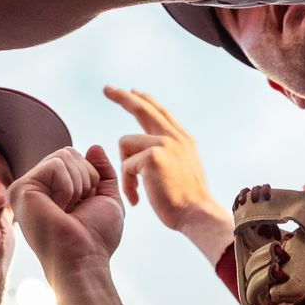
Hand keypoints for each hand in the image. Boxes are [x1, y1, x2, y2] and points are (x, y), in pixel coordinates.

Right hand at [9, 145, 124, 281]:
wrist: (84, 259)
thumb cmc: (96, 238)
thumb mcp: (107, 199)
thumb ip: (103, 172)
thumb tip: (94, 147)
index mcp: (51, 188)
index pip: (74, 157)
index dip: (91, 178)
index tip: (84, 207)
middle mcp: (36, 187)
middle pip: (69, 152)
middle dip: (86, 178)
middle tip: (76, 209)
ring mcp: (26, 188)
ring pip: (63, 156)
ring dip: (78, 185)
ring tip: (68, 210)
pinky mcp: (21, 189)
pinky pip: (56, 165)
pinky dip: (67, 187)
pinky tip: (59, 209)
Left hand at [103, 86, 231, 253]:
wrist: (197, 215)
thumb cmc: (186, 202)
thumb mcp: (183, 169)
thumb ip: (169, 154)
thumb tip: (149, 151)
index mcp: (183, 139)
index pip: (159, 112)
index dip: (145, 100)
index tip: (132, 91)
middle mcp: (174, 137)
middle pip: (142, 108)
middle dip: (122, 97)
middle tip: (106, 89)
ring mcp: (164, 143)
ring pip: (125, 143)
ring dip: (125, 169)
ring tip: (137, 189)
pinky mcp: (153, 156)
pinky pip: (125, 165)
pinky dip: (127, 185)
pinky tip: (137, 199)